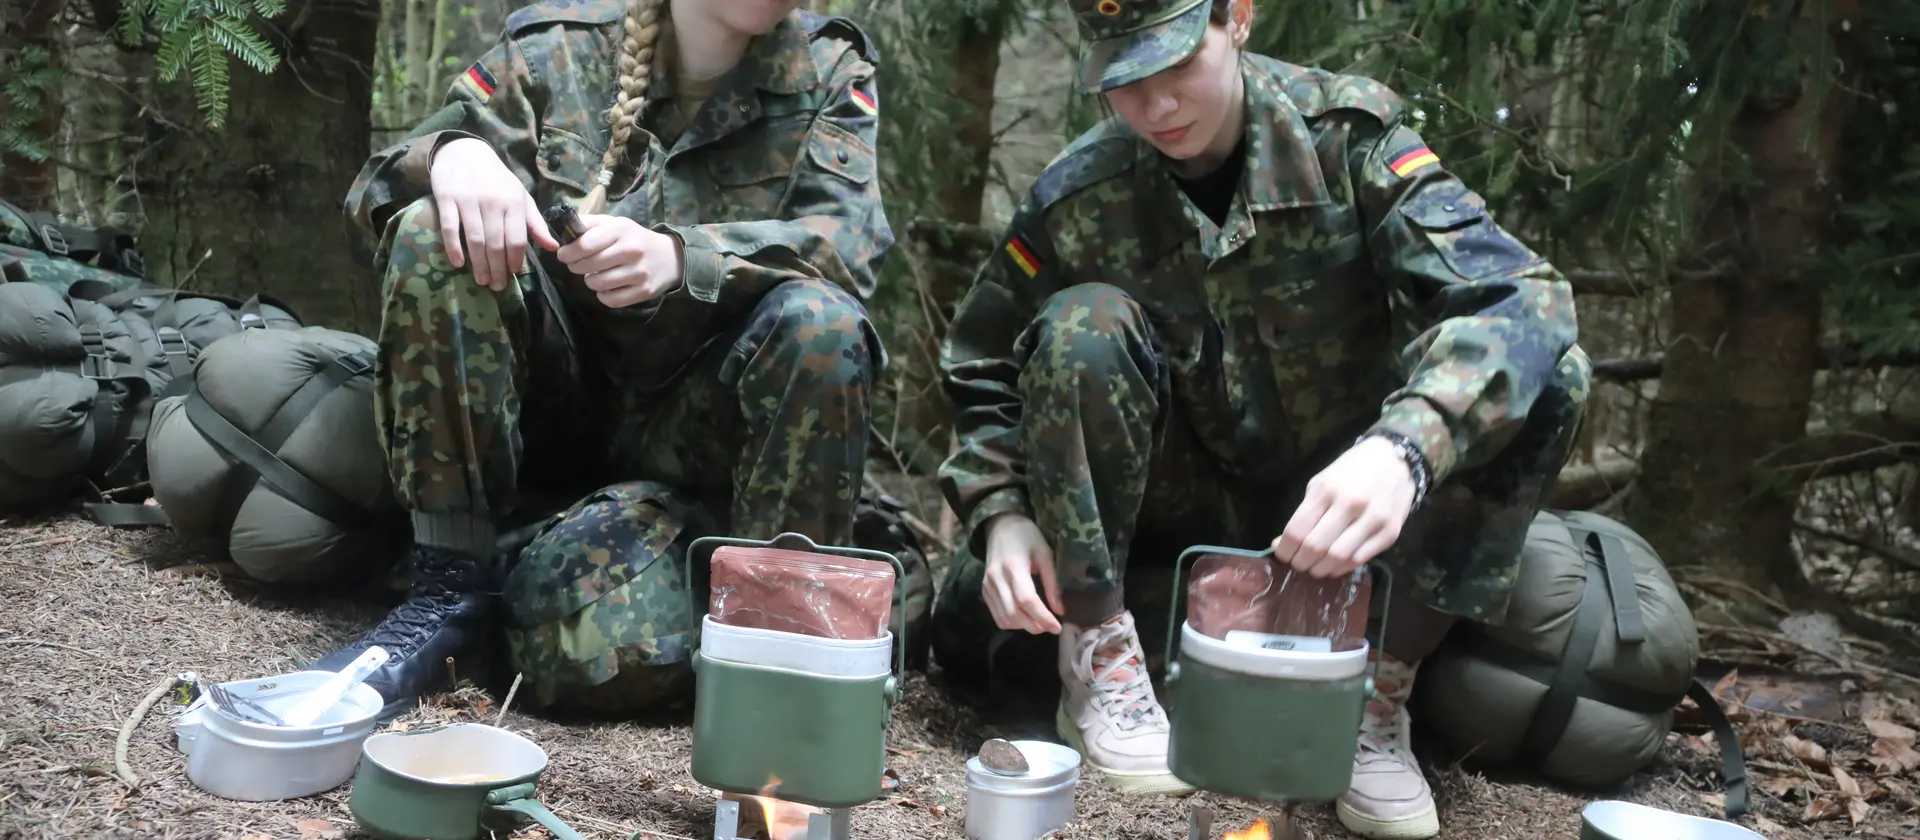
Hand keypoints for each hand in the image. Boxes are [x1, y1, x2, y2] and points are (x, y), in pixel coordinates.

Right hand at [428, 138, 558, 291]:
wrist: (465, 151)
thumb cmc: (497, 179)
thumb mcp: (521, 197)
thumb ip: (535, 223)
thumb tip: (553, 247)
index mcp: (514, 203)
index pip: (517, 239)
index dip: (515, 260)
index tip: (513, 275)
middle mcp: (493, 203)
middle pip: (496, 244)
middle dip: (497, 268)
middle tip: (496, 286)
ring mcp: (469, 201)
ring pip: (475, 239)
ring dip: (479, 263)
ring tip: (481, 280)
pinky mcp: (447, 199)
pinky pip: (450, 228)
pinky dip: (454, 248)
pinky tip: (458, 263)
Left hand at [556, 214, 683, 307]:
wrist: (670, 257)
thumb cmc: (635, 239)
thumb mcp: (615, 224)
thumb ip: (589, 223)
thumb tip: (564, 228)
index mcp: (621, 230)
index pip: (585, 244)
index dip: (568, 252)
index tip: (563, 254)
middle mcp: (631, 251)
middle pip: (589, 266)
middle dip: (576, 266)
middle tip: (577, 265)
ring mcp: (638, 273)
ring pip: (598, 284)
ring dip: (590, 281)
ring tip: (595, 275)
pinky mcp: (643, 291)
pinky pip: (611, 300)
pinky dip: (603, 295)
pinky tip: (607, 287)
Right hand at [982, 513, 1063, 634]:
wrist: (999, 526)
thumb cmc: (1026, 536)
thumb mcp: (1045, 553)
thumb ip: (1052, 582)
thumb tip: (1060, 610)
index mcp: (1013, 566)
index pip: (1026, 600)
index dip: (1042, 617)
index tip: (1057, 627)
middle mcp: (996, 579)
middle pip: (1014, 613)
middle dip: (1035, 626)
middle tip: (1050, 627)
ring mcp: (987, 586)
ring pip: (1004, 618)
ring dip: (1023, 627)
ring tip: (1039, 623)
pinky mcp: (984, 590)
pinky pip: (997, 615)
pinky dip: (1012, 623)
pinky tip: (1024, 618)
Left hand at [1272, 435, 1416, 577]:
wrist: (1395, 460)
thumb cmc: (1352, 470)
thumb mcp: (1321, 482)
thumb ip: (1304, 513)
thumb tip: (1283, 542)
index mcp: (1326, 490)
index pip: (1297, 531)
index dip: (1284, 549)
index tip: (1282, 554)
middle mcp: (1350, 505)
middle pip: (1315, 547)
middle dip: (1300, 562)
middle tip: (1297, 564)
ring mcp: (1372, 520)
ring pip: (1337, 558)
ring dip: (1319, 569)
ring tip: (1314, 568)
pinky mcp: (1389, 533)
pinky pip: (1359, 560)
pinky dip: (1341, 568)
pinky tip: (1333, 565)